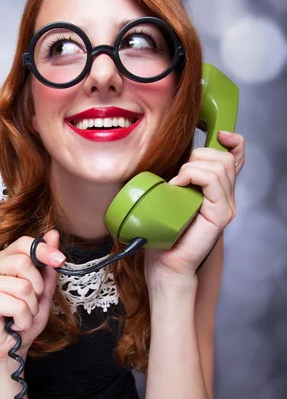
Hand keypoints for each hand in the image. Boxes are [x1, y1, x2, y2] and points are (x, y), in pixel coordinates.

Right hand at [0, 229, 64, 362]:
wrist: (10, 348)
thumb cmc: (23, 318)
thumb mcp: (42, 290)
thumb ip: (46, 264)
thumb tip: (53, 234)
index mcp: (2, 260)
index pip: (24, 243)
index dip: (44, 250)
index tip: (60, 260)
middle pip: (23, 263)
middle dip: (37, 289)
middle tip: (29, 303)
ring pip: (23, 287)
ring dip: (30, 308)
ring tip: (20, 316)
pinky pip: (17, 305)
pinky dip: (23, 319)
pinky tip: (13, 323)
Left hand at [144, 131, 244, 283]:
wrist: (165, 264)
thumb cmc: (163, 233)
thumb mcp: (169, 196)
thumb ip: (178, 178)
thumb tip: (168, 154)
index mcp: (216, 190)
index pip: (235, 157)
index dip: (232, 141)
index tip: (219, 133)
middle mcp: (226, 196)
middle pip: (223, 157)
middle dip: (198, 156)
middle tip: (178, 176)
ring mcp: (226, 205)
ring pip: (219, 166)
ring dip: (192, 167)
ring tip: (176, 185)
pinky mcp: (221, 214)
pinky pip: (213, 181)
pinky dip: (193, 176)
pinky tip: (178, 186)